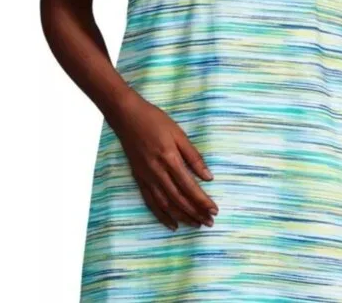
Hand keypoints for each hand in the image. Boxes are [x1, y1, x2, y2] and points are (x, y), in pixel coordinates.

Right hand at [112, 91, 218, 230]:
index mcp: (170, 159)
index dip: (202, 201)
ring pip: (165, 204)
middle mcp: (157, 172)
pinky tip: (172, 224)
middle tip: (209, 222)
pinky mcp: (139, 179)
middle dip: (195, 213)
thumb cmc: (156, 121)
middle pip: (179, 199)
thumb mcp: (179, 134)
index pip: (189, 187)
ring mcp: (146, 177)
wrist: (127, 117)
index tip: (214, 211)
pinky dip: (162, 215)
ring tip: (195, 224)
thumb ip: (194, 157)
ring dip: (182, 217)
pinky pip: (150, 202)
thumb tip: (208, 177)